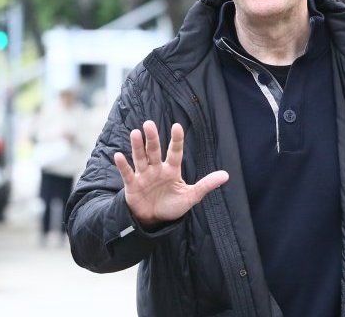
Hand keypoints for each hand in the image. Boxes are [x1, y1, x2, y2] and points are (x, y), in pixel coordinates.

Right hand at [113, 120, 228, 227]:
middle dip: (152, 138)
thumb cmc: (172, 206)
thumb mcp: (191, 197)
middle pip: (154, 150)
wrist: (154, 220)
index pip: (175, 152)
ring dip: (137, 146)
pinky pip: (127, 173)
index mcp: (172, 170)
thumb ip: (206, 185)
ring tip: (135, 133)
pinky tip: (118, 156)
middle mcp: (157, 169)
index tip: (177, 126)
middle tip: (149, 124)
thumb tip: (226, 175)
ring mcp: (144, 175)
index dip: (176, 140)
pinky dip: (123, 165)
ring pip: (140, 158)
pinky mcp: (132, 185)